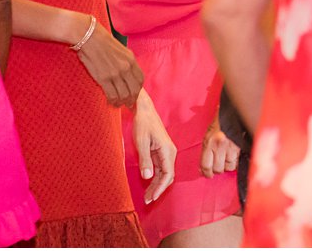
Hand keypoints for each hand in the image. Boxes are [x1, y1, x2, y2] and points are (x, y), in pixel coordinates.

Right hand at [74, 19, 143, 108]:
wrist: (90, 38)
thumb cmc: (103, 43)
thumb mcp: (121, 51)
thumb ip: (126, 62)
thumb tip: (128, 75)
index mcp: (131, 60)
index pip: (140, 80)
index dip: (138, 90)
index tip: (135, 95)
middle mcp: (126, 67)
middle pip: (134, 89)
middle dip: (132, 99)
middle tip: (129, 105)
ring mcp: (115, 73)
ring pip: (124, 94)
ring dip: (122, 102)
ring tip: (119, 105)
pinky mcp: (103, 78)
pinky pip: (112, 94)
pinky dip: (113, 101)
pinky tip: (111, 103)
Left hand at [132, 89, 176, 203]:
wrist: (144, 111)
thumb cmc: (143, 124)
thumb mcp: (141, 142)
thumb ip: (145, 160)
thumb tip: (147, 177)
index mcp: (168, 151)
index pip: (168, 174)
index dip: (160, 188)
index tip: (152, 198)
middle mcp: (170, 153)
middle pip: (168, 176)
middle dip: (158, 189)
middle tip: (147, 201)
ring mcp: (166, 153)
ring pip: (164, 173)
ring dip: (156, 185)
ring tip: (147, 196)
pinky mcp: (161, 152)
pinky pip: (161, 168)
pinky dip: (155, 178)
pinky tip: (148, 184)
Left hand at [200, 115, 241, 176]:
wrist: (232, 112)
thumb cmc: (219, 124)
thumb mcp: (208, 136)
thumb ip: (206, 152)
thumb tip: (203, 168)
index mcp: (209, 142)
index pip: (206, 165)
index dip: (207, 173)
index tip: (208, 175)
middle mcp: (219, 145)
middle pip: (218, 168)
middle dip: (217, 170)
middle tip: (218, 168)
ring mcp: (231, 146)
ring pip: (228, 167)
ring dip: (227, 167)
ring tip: (226, 162)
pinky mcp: (240, 146)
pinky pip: (237, 161)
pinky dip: (235, 163)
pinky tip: (233, 160)